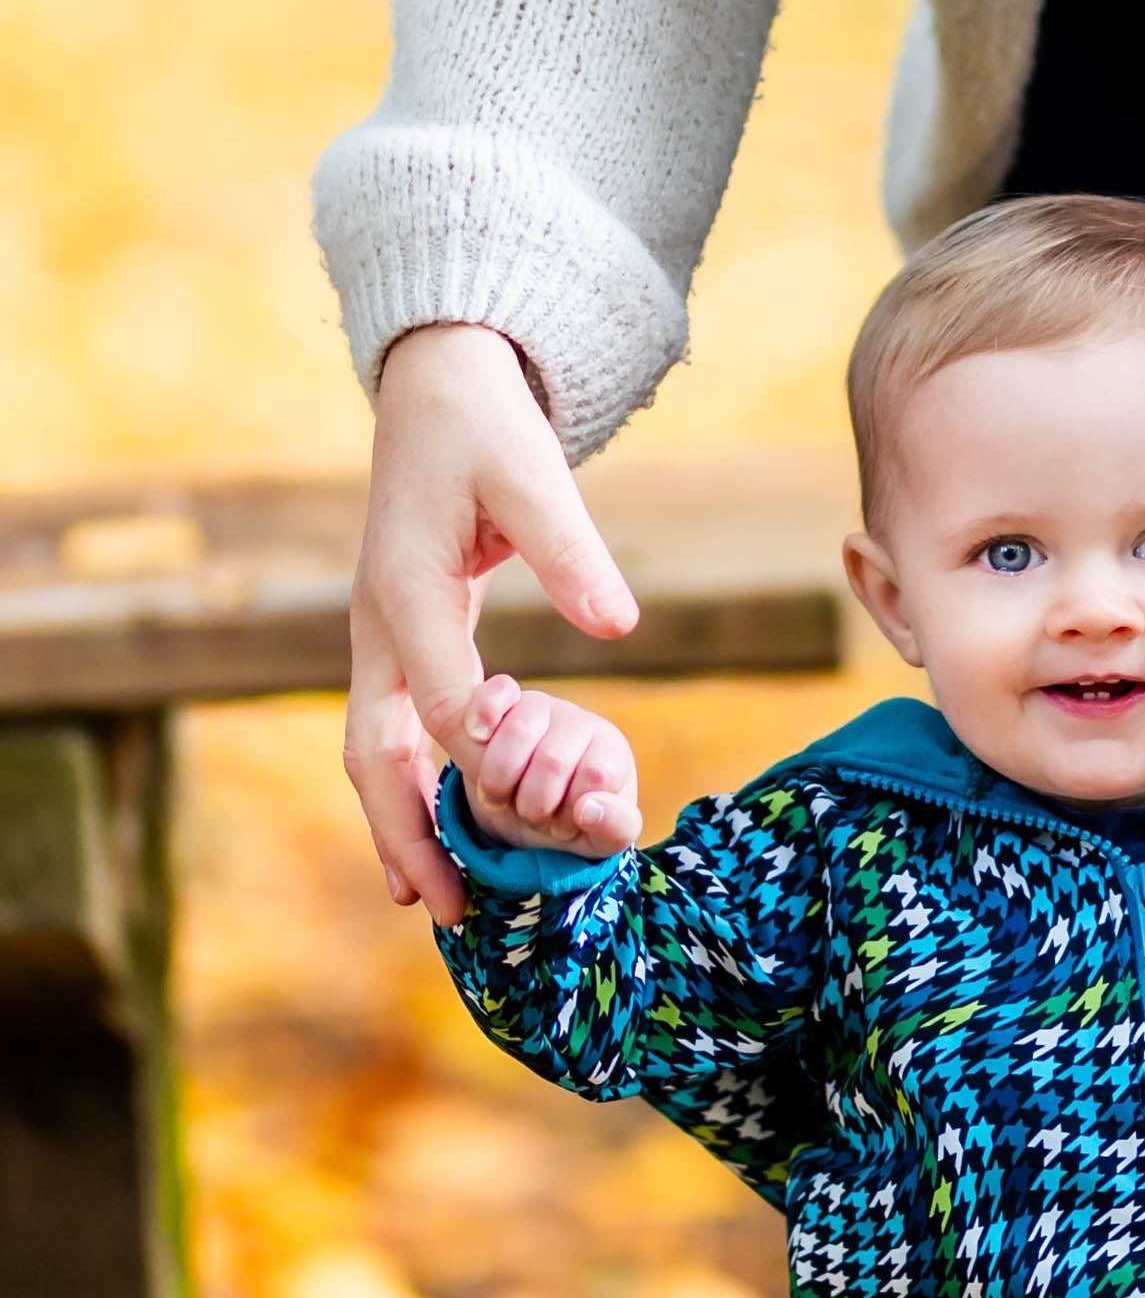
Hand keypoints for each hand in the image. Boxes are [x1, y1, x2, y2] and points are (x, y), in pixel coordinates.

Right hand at [346, 324, 638, 927]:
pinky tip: (442, 843)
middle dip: (407, 834)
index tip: (524, 812)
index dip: (481, 764)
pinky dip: (410, 793)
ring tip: (433, 903)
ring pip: (372, 753)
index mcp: (407, 593)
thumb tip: (618, 624)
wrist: (435, 388)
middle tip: (444, 908)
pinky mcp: (398, 643)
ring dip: (399, 829)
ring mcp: (379, 639)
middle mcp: (377, 626)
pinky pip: (391, 735)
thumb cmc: (486, 425)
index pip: (440, 706)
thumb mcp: (532, 473)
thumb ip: (571, 548)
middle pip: (375, 753)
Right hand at [459, 677, 642, 855]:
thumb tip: (588, 809)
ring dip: (499, 780)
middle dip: (535, 805)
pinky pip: (497, 690)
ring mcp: (542, 706)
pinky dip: (484, 712)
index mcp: (611, 753)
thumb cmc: (573, 820)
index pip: (596, 775)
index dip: (571, 811)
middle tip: (532, 816)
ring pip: (519, 731)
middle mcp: (580, 723)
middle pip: (553, 761)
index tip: (563, 824)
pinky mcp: (506, 698)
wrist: (528, 805)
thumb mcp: (601, 836)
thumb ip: (614, 829)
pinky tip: (480, 736)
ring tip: (500, 798)